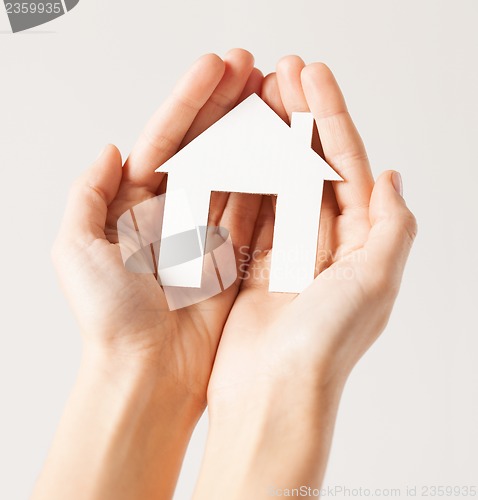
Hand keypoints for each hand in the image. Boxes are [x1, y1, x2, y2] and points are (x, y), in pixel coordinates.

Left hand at [39, 49, 263, 499]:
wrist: (147, 375)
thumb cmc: (110, 319)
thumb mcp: (77, 250)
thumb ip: (88, 194)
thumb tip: (111, 147)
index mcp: (136, 206)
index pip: (168, 139)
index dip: (191, 100)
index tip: (219, 66)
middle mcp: (175, 215)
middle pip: (206, 148)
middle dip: (228, 105)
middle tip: (255, 67)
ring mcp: (209, 234)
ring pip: (236, 172)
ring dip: (254, 134)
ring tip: (276, 96)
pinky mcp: (237, 258)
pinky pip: (257, 211)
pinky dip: (271, 179)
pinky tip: (285, 147)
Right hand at [195, 57, 416, 498]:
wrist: (274, 394)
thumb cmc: (325, 346)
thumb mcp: (376, 281)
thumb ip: (391, 226)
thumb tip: (393, 175)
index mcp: (361, 243)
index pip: (348, 164)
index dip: (331, 117)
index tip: (310, 76)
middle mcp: (328, 244)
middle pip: (313, 165)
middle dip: (299, 117)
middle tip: (280, 72)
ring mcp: (289, 252)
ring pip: (279, 182)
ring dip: (269, 139)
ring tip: (255, 98)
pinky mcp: (254, 265)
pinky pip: (250, 211)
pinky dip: (243, 177)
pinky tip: (234, 145)